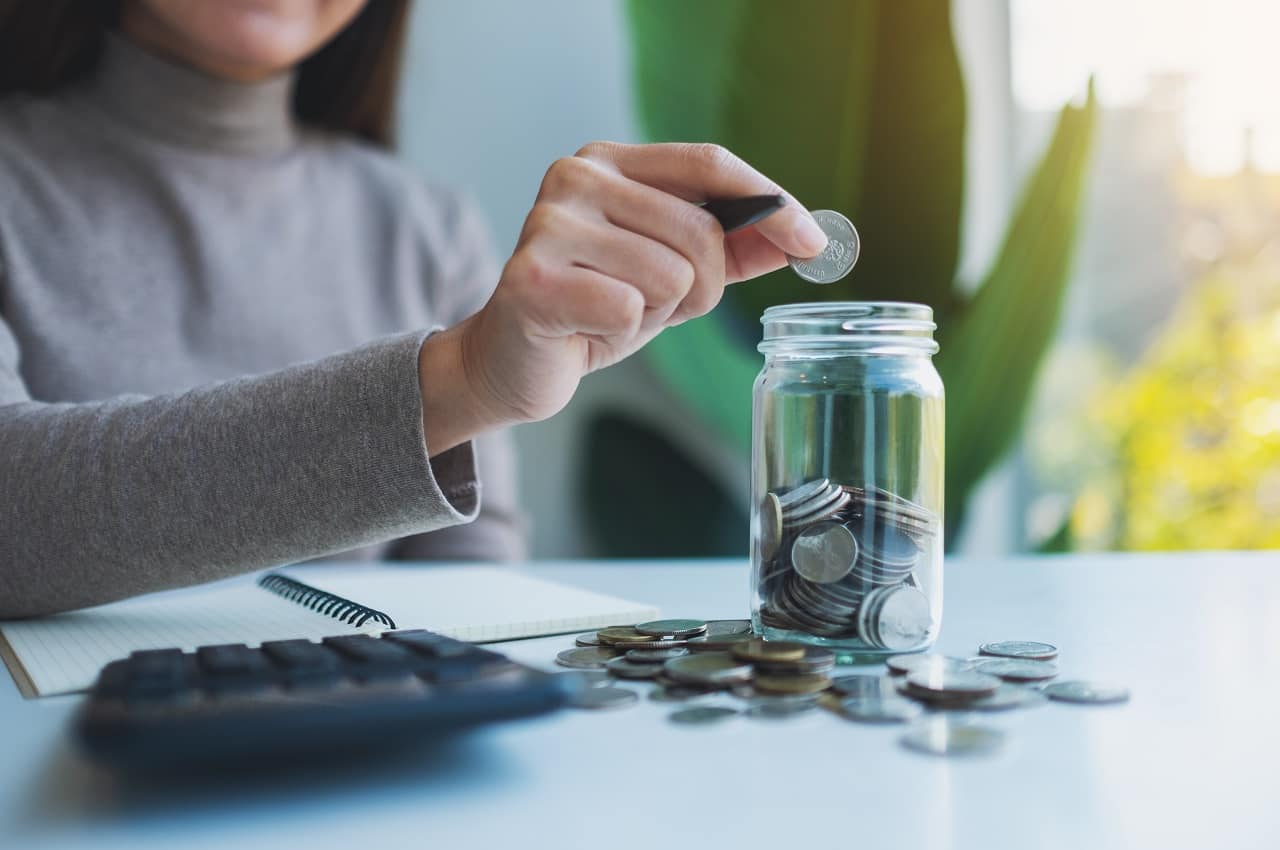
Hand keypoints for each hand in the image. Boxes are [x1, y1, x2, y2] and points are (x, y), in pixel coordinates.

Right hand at [419, 142, 827, 453]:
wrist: (510, 362)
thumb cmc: (592, 310)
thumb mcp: (671, 274)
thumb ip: (730, 249)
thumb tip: (798, 234)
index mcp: (608, 162)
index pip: (708, 162)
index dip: (769, 202)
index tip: (814, 243)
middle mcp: (575, 178)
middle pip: (700, 232)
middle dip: (701, 287)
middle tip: (654, 305)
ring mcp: (548, 225)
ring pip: (672, 275)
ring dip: (657, 313)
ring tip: (614, 314)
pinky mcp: (534, 279)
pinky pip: (629, 309)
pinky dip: (621, 333)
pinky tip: (587, 329)